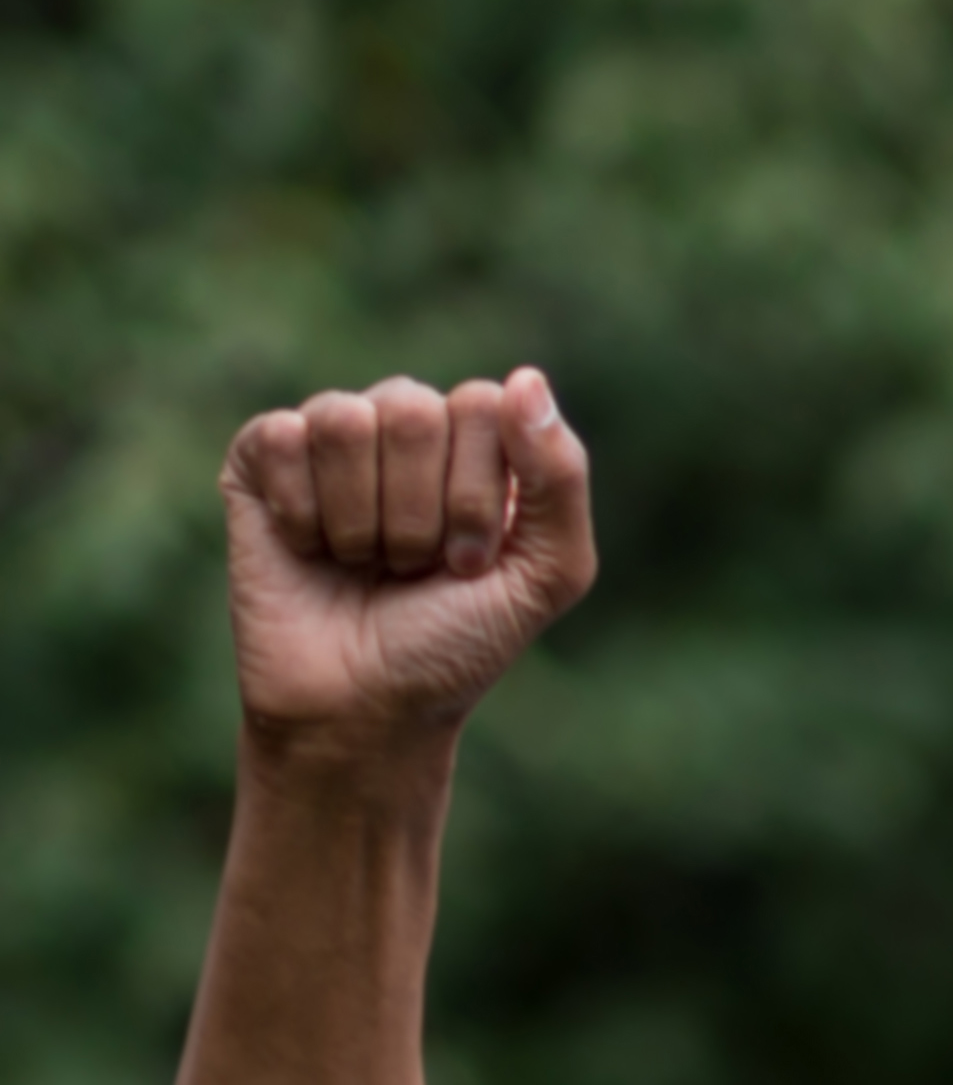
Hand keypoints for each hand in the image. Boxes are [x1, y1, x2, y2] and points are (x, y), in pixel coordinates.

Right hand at [227, 369, 597, 752]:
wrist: (365, 706)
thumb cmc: (458, 642)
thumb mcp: (547, 573)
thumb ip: (561, 477)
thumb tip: (526, 378)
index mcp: (479, 440)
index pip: (485, 404)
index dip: (477, 496)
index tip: (470, 562)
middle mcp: (405, 425)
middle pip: (414, 409)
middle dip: (420, 512)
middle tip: (413, 567)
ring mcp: (331, 438)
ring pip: (345, 420)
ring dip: (362, 519)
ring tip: (363, 561)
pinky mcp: (259, 459)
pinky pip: (281, 437)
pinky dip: (302, 513)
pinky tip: (308, 548)